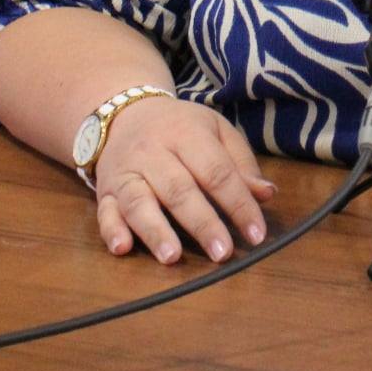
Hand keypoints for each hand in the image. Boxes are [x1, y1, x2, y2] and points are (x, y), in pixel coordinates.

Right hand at [92, 97, 276, 264]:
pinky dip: (112, 231)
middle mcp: (154, 152)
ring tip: (172, 257)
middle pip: (179, 189)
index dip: (238, 203)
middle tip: (222, 253)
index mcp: (187, 134)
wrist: (127, 114)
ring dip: (155, 231)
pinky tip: (122, 248)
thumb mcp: (216, 131)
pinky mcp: (105, 190)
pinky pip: (104, 212)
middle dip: (202, 223)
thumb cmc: (181, 128)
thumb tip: (267, 195)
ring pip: (139, 202)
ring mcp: (126, 172)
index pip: (216, 171)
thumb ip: (240, 164)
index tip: (256, 234)